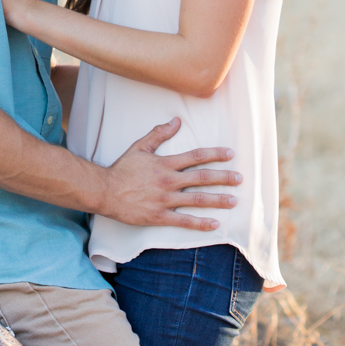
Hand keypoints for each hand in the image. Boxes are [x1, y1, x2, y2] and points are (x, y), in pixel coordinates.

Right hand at [99, 118, 241, 230]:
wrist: (105, 191)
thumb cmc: (122, 169)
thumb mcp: (140, 147)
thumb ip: (159, 134)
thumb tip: (176, 121)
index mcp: (165, 163)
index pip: (196, 156)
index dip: (215, 154)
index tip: (230, 154)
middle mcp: (168, 181)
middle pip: (202, 178)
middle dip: (223, 178)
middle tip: (239, 178)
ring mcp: (165, 200)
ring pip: (197, 199)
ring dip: (218, 200)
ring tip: (234, 201)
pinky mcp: (159, 216)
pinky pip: (184, 221)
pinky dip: (200, 223)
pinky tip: (215, 224)